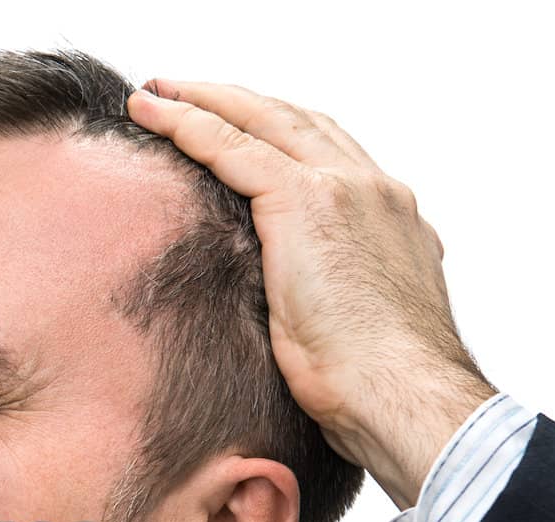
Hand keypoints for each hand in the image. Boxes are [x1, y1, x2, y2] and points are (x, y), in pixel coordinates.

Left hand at [126, 79, 498, 509]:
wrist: (402, 396)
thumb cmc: (378, 390)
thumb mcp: (359, 331)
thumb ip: (336, 300)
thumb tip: (298, 317)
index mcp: (393, 220)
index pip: (329, 154)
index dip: (279, 134)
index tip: (240, 129)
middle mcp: (376, 191)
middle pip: (295, 122)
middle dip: (238, 103)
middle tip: (186, 92)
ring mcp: (345, 190)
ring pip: (261, 122)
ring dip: (204, 102)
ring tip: (158, 95)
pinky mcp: (306, 203)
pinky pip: (231, 147)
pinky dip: (187, 125)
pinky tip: (153, 115)